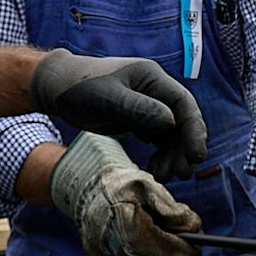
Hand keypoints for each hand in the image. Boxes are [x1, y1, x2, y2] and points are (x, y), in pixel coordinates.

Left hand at [29, 49, 208, 178]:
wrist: (59, 89)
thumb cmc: (80, 88)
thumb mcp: (108, 99)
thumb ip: (138, 110)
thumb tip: (170, 124)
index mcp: (152, 78)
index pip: (183, 104)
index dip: (194, 129)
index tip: (197, 156)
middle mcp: (155, 91)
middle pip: (182, 121)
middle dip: (184, 148)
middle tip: (182, 174)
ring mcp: (149, 106)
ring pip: (171, 134)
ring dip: (173, 155)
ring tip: (164, 176)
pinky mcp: (140, 120)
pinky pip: (158, 139)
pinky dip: (160, 155)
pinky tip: (155, 170)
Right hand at [49, 133, 204, 255]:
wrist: (87, 188)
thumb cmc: (120, 185)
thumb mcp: (150, 187)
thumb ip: (173, 209)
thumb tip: (193, 228)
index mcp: (128, 226)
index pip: (166, 251)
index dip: (186, 255)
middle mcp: (114, 248)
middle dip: (171, 250)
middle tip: (175, 234)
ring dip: (154, 252)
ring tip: (149, 228)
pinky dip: (139, 255)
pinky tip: (136, 237)